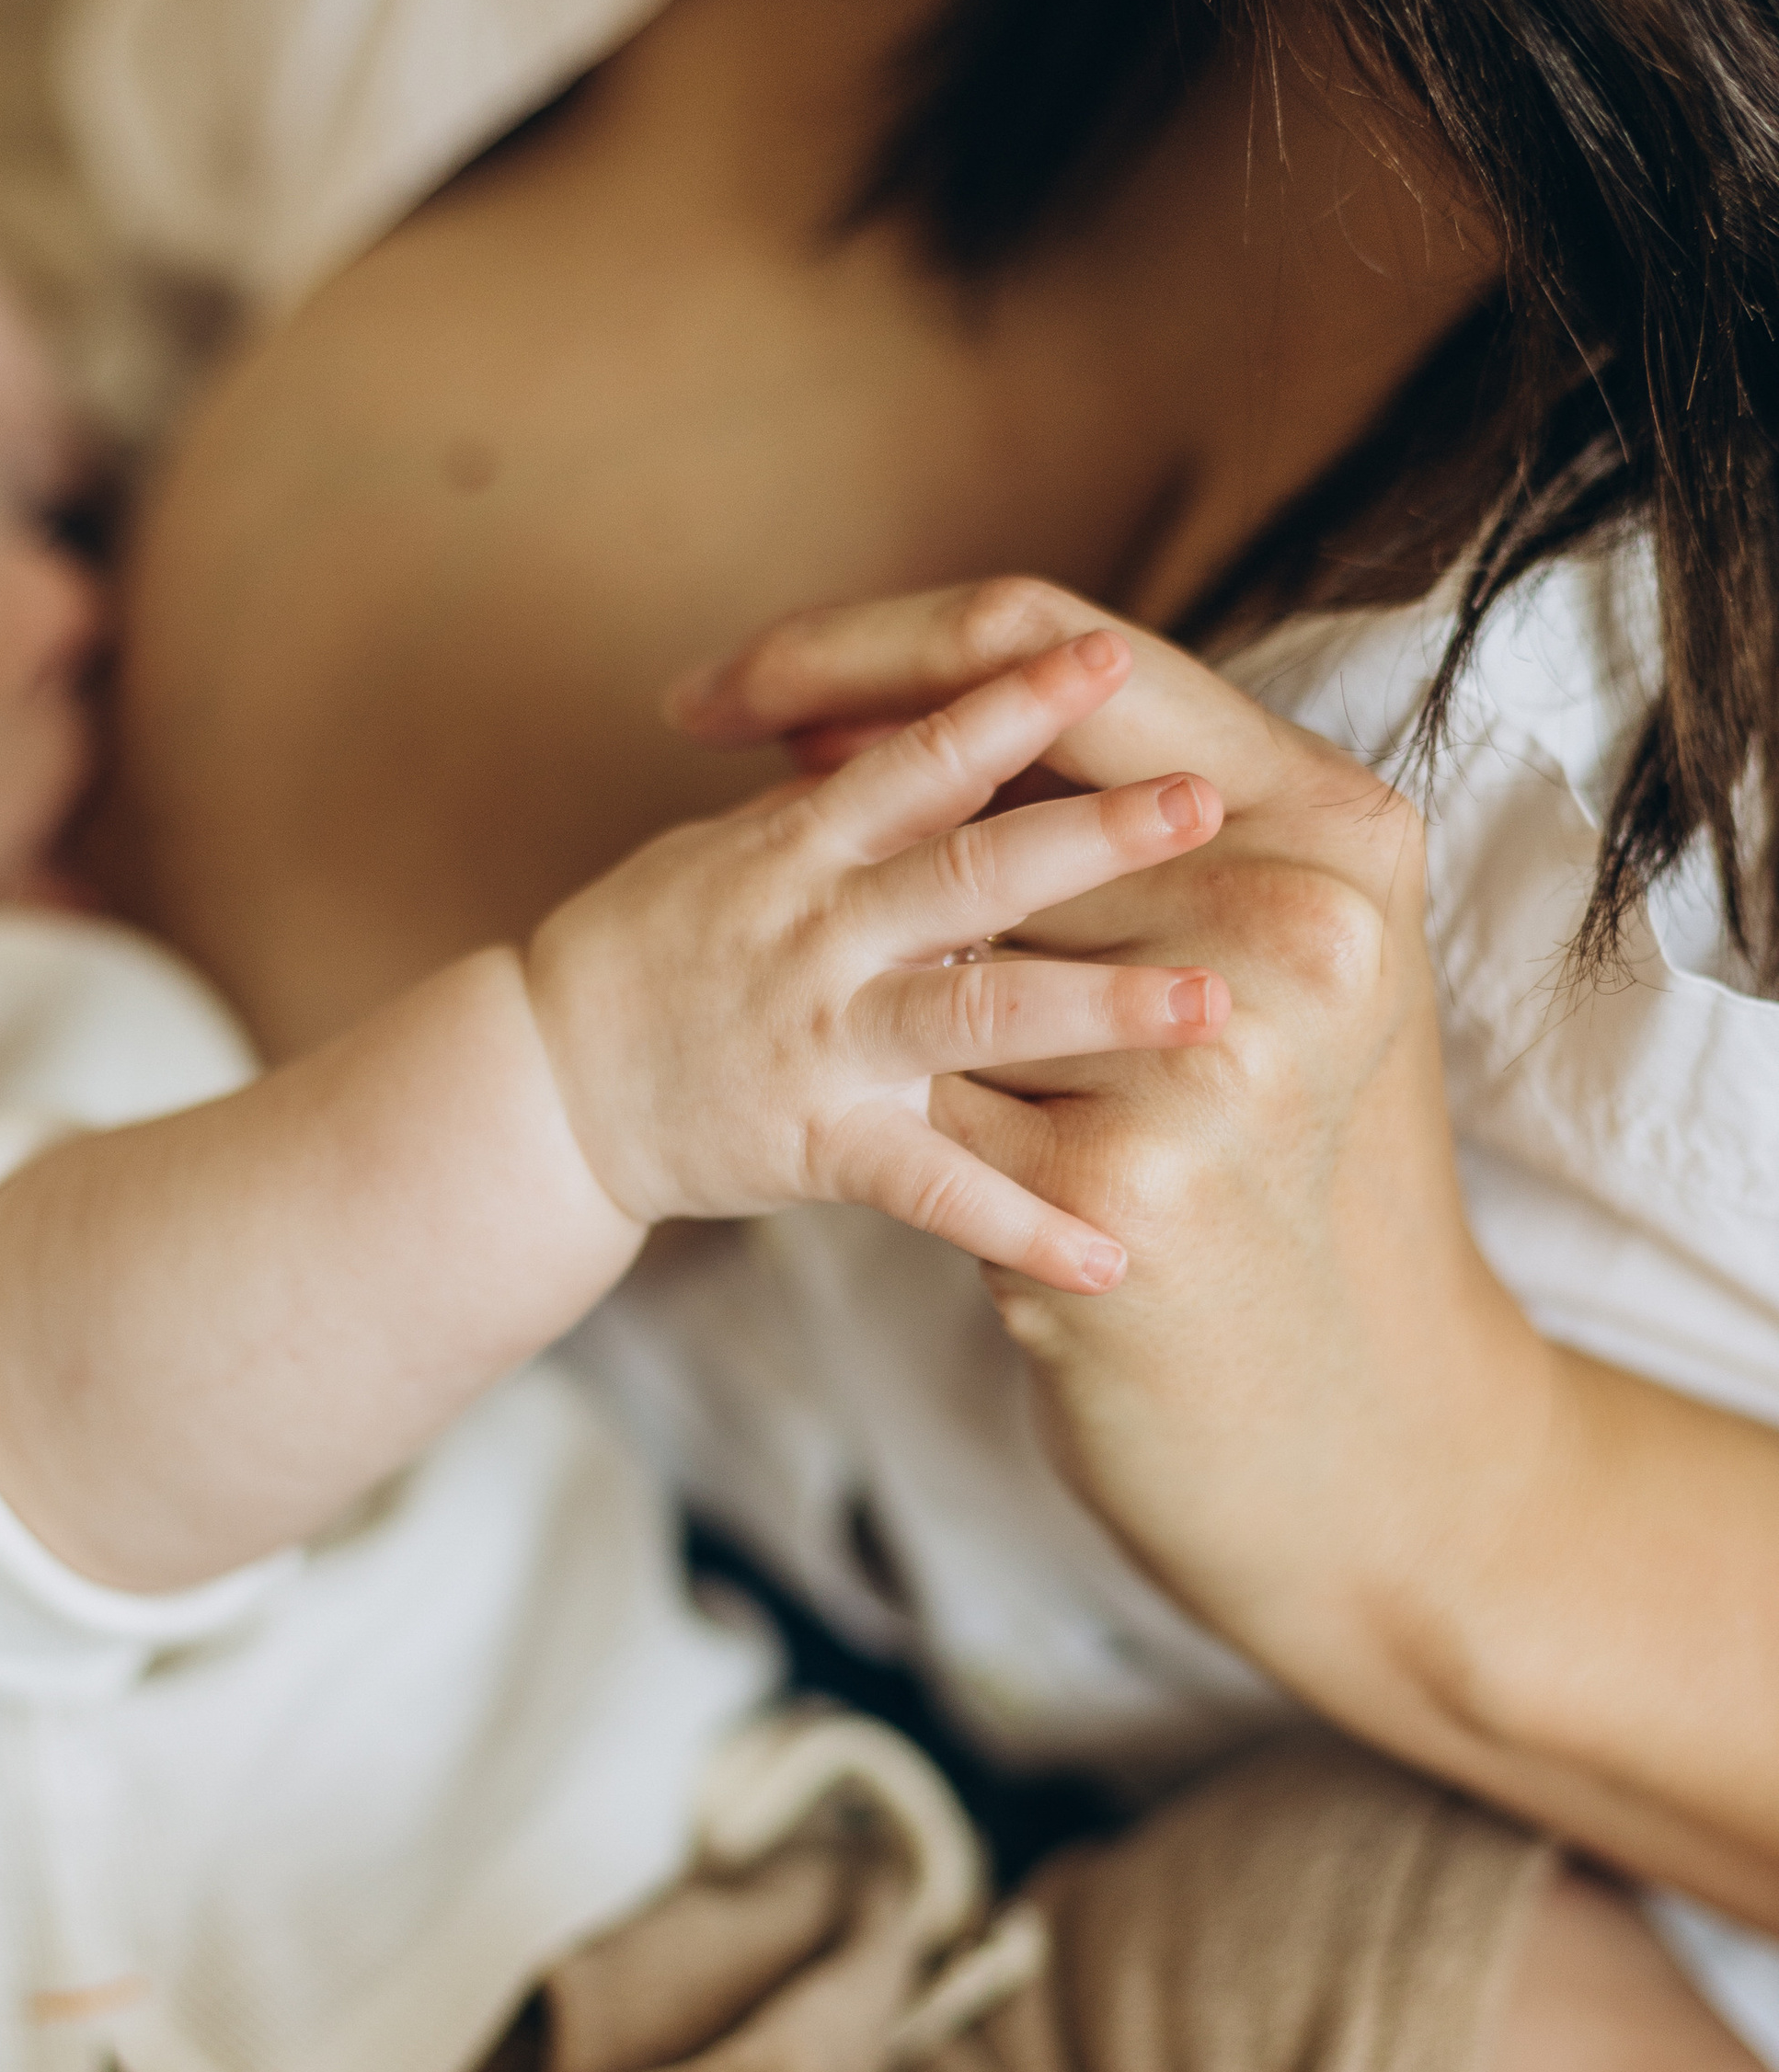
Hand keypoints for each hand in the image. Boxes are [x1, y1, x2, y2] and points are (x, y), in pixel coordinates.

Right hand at [526, 628, 1230, 1290]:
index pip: (921, 755)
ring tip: (1209, 1009)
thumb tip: (961, 720)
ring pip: (973, 1014)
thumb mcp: (739, 846)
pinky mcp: (815, 1140)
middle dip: (1095, 835)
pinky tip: (1110, 1255)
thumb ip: (850, 799)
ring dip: (1097, 1010)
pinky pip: (930, 1187)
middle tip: (1205, 804)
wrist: (545, 1084)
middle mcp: (821, 929)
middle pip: (971, 868)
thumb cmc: (654, 947)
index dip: (1012, 702)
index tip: (1107, 656)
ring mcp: (820, 1037)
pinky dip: (1020, 1225)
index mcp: (806, 842)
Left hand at [669, 576, 1552, 1756]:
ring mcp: (1219, 1059)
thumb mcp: (1282, 973)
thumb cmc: (1295, 1175)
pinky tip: (782, 1049)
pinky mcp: (1127, 1193)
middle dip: (834, 730)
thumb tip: (951, 724)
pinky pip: (939, 1104)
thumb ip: (1171, 850)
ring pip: (964, 924)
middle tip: (717, 712)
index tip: (790, 668)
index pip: (1090, 654)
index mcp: (1343, 833)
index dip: (916, 648)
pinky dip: (861, 1067)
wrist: (1355, 1423)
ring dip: (843, 891)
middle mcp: (1300, 922)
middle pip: (999, 764)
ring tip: (737, 854)